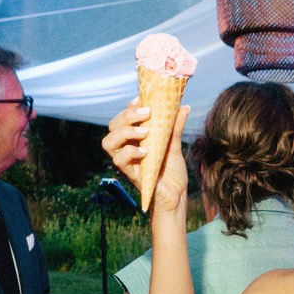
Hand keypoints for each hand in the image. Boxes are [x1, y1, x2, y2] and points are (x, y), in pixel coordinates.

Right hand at [101, 97, 189, 211]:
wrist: (176, 195)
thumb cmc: (172, 171)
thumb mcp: (175, 145)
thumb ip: (175, 127)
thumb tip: (184, 106)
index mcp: (135, 138)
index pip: (124, 118)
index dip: (130, 107)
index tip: (143, 99)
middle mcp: (127, 148)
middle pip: (113, 126)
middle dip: (127, 116)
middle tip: (147, 113)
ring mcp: (127, 161)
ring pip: (109, 142)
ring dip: (125, 132)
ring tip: (145, 132)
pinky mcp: (130, 174)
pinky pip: (119, 161)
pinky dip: (130, 153)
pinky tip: (146, 151)